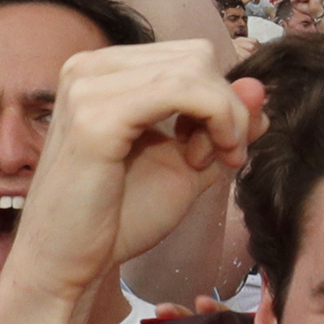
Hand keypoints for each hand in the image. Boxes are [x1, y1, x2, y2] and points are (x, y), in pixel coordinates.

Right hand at [18, 38, 261, 306]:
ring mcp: (89, 87)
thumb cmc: (114, 221)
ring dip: (223, 118)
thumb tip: (260, 89)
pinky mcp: (96, 116)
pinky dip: (215, 120)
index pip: (190, 57)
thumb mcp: (184, 165)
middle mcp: (91, 67)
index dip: (220, 100)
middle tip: (217, 160)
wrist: (63, 266)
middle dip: (225, 107)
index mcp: (104, 73)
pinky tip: (203, 162)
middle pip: (196, 57)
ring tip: (206, 164)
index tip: (221, 151)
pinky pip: (184, 90)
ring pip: (194, 69)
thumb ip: (221, 125)